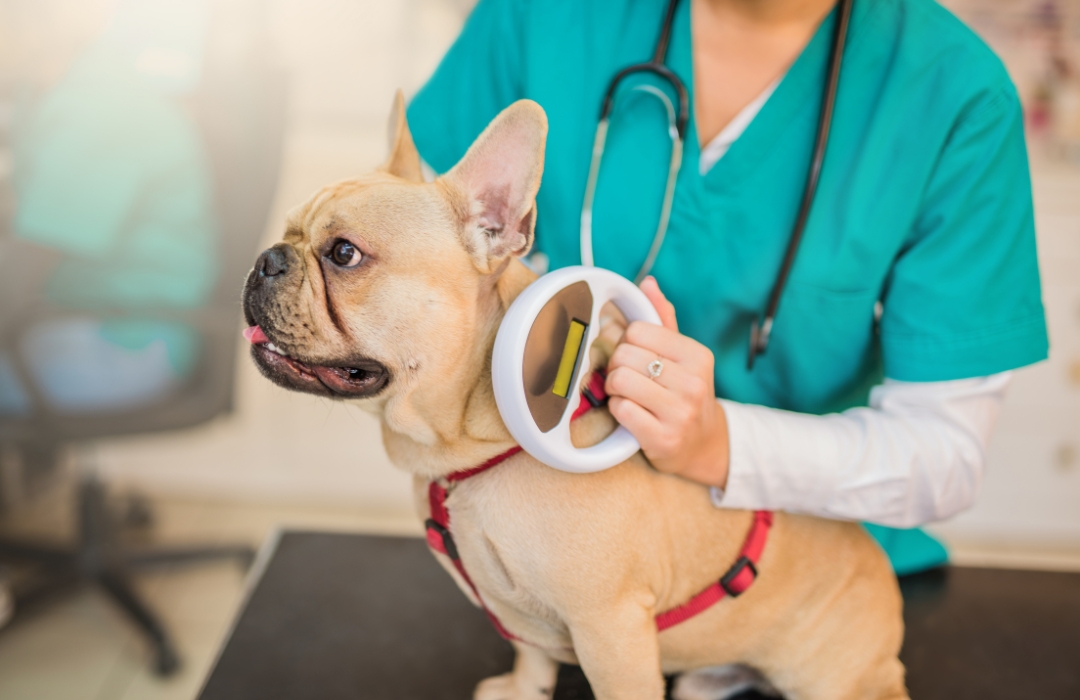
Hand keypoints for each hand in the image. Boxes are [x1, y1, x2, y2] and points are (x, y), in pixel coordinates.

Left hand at [604, 277, 729, 487]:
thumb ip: (664, 319)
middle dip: (617, 367)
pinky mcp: (663, 438)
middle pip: (624, 356)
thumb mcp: (683, 356)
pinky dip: (617, 411)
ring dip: (614, 390)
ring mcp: (680, 413)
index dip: (627, 342)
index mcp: (698, 356)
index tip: (636, 357)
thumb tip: (647, 283)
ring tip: (627, 396)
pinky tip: (631, 414)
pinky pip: (620, 410)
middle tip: (627, 378)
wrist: (703, 444)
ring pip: (620, 381)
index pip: (637, 331)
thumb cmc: (685, 394)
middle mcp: (693, 383)